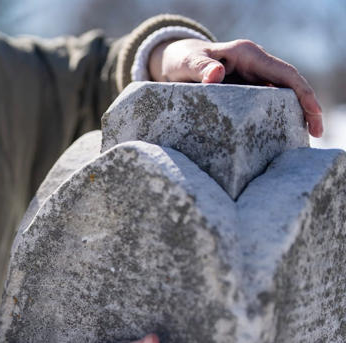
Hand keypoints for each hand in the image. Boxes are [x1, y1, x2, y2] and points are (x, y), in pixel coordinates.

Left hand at [148, 38, 323, 137]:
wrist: (175, 60)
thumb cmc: (181, 59)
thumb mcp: (187, 63)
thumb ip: (200, 67)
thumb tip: (216, 75)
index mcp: (248, 54)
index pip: (285, 73)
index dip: (303, 92)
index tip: (314, 113)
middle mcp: (256, 63)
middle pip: (290, 85)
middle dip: (307, 107)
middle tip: (316, 133)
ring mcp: (253, 75)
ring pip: (282, 94)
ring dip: (294, 113)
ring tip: (303, 138)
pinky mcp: (247, 88)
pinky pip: (267, 101)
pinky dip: (277, 115)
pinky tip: (280, 135)